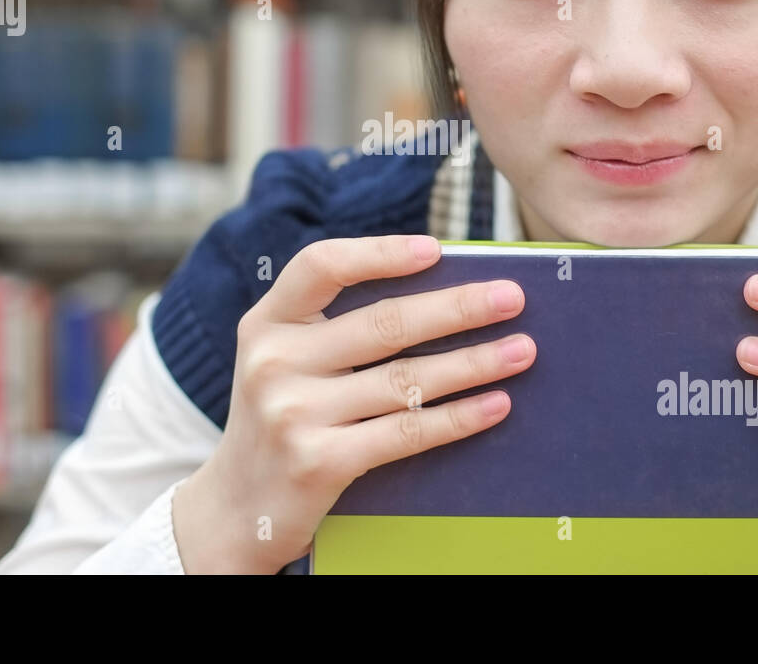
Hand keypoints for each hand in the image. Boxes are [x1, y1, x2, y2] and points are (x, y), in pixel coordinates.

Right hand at [172, 233, 535, 572]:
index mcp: (267, 321)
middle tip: (513, 297)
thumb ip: (336, 326)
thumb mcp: (286, 359)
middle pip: (384, 323)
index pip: (321, 265)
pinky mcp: (318, 462)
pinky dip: (458, 417)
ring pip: (405, 379)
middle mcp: (274, 360)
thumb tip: (444, 292)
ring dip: (474, 363)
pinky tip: (495, 405)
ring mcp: (293, 413)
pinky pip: (406, 432)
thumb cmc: (283, 416)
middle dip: (458, 308)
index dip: (381, 253)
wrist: (236, 507)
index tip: (437, 250)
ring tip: (521, 350)